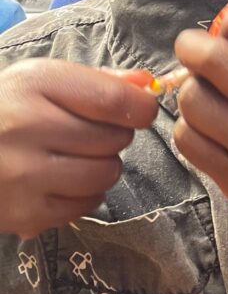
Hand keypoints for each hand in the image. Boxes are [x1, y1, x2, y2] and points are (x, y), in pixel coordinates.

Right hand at [0, 60, 157, 236]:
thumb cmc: (8, 108)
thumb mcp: (45, 80)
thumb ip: (99, 81)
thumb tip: (148, 85)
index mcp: (35, 84)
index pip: (113, 100)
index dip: (140, 107)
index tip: (139, 110)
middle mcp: (25, 128)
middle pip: (114, 138)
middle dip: (115, 135)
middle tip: (91, 133)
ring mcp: (22, 176)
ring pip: (105, 174)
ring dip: (103, 165)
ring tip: (77, 156)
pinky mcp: (23, 214)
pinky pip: (86, 205)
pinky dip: (85, 194)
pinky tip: (62, 180)